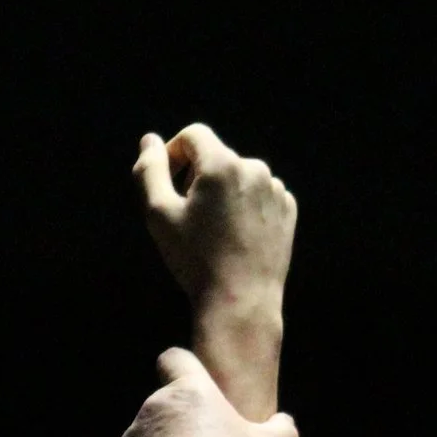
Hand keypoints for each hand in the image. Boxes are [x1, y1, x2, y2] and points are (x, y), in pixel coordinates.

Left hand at [110, 348, 299, 436]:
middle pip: (166, 403)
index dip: (182, 368)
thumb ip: (282, 430)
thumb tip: (284, 424)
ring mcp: (133, 435)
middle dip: (181, 422)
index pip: (174, 358)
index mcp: (189, 391)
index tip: (194, 386)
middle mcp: (155, 406)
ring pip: (150, 434)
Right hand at [134, 124, 296, 324]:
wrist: (241, 301)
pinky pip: (260, 195)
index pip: (194, 135)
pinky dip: (245, 207)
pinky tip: (236, 237)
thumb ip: (149, 170)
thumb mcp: (159, 214)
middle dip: (198, 178)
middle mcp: (254, 169)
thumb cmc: (195, 260)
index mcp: (222, 164)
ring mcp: (275, 189)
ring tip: (214, 231)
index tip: (168, 183)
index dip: (174, 153)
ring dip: (223, 192)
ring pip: (239, 177)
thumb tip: (151, 141)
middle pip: (217, 157)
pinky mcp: (287, 210)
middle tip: (188, 217)